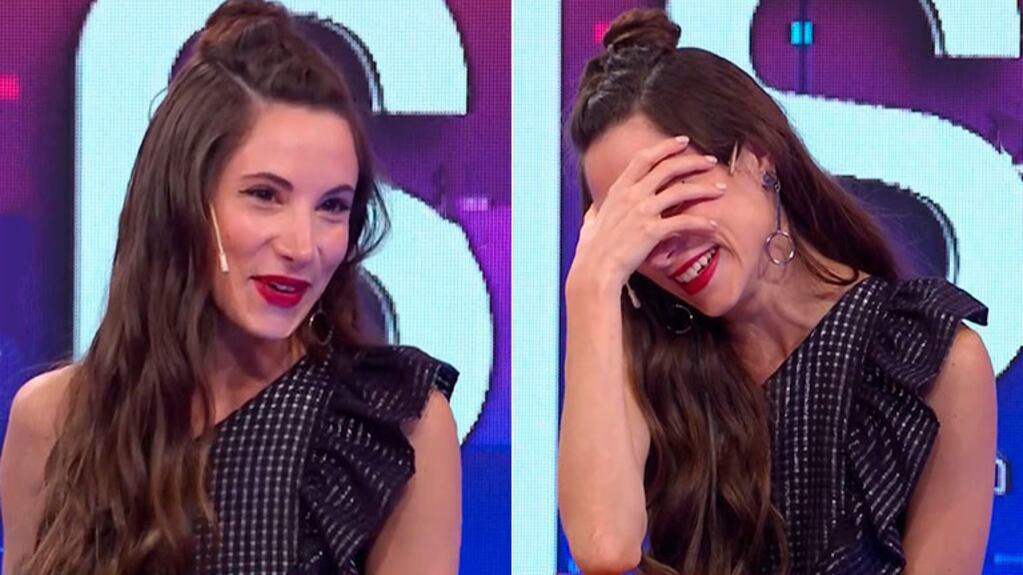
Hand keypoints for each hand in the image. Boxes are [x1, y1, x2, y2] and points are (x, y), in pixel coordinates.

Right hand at [568, 136, 723, 294]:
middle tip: (710, 161)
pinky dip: (700, 223)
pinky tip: (712, 225)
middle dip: (692, 161)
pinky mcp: (651, 230)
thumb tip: (594, 210)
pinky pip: (683, 222)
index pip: (644, 158)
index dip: (665, 147)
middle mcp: (631, 195)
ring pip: (681, 190)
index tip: (683, 141)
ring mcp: (642, 211)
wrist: (595, 270)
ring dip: (704, 188)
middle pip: (667, 168)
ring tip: (720, 189)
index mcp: (618, 190)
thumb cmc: (592, 251)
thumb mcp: (589, 224)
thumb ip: (595, 213)